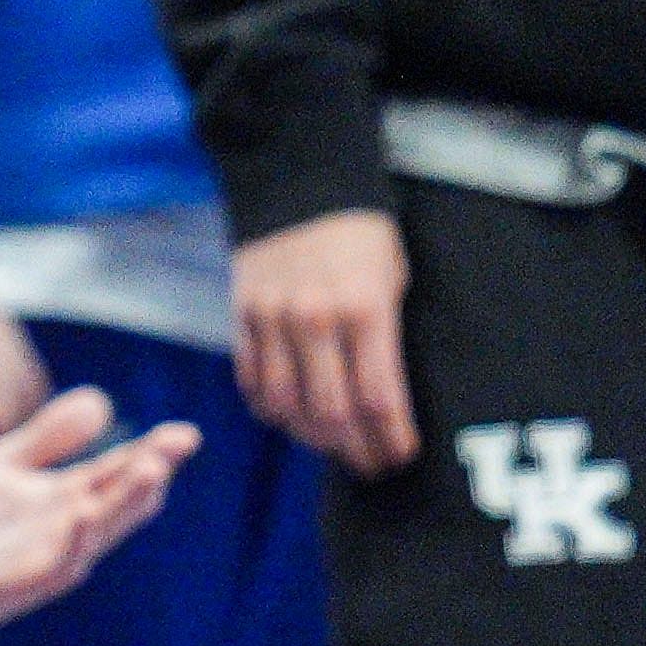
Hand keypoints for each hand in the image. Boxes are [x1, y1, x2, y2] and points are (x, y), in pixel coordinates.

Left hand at [0, 386, 196, 645]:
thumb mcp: (3, 467)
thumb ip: (47, 438)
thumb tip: (101, 399)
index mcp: (64, 502)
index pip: (115, 474)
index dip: (151, 454)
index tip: (187, 433)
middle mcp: (64, 533)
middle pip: (116, 503)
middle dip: (147, 478)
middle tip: (176, 448)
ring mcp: (44, 561)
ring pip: (95, 533)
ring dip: (122, 506)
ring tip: (150, 472)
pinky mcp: (14, 585)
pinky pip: (52, 564)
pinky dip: (72, 542)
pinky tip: (84, 515)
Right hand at [232, 207, 415, 473]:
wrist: (300, 180)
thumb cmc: (362, 236)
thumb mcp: (392, 281)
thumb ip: (386, 340)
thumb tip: (385, 408)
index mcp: (365, 309)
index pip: (378, 400)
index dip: (390, 441)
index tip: (401, 457)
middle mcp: (317, 318)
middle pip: (333, 416)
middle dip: (357, 452)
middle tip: (372, 465)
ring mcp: (274, 318)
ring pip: (288, 408)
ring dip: (313, 439)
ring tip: (334, 446)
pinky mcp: (244, 315)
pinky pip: (253, 383)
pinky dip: (272, 410)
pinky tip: (292, 416)